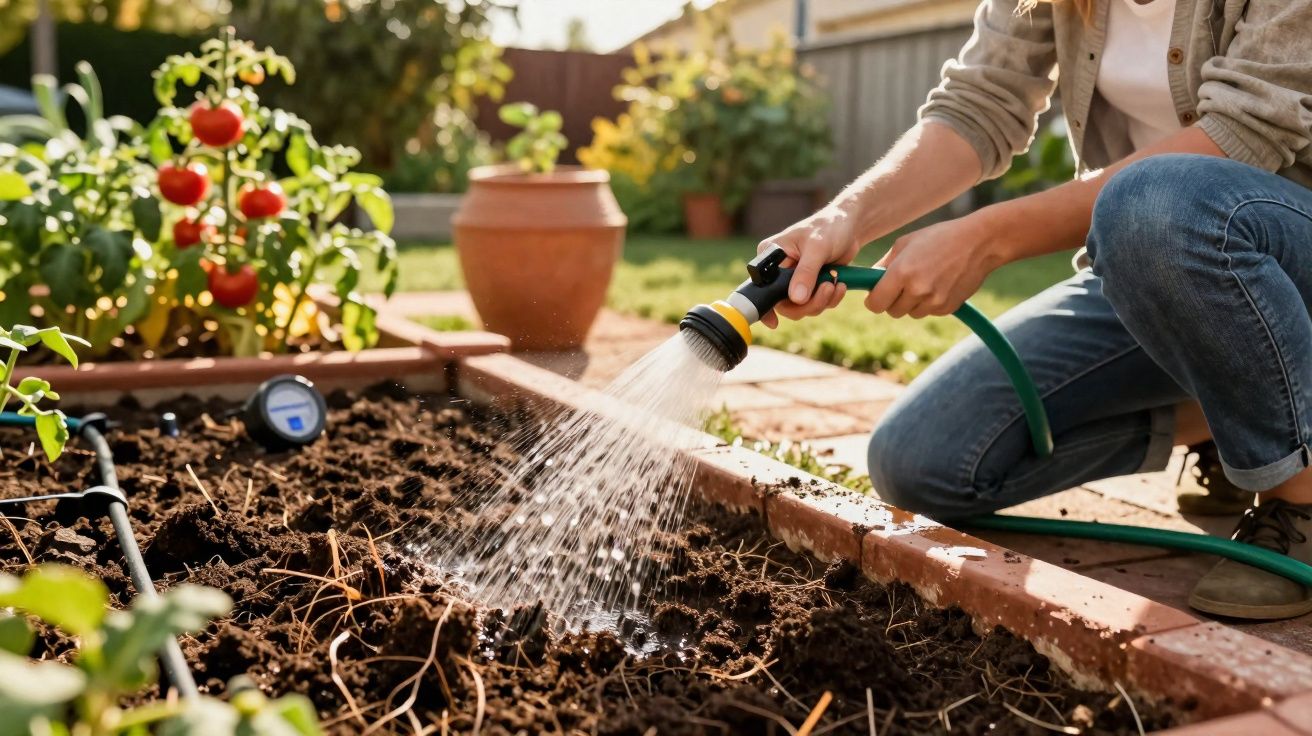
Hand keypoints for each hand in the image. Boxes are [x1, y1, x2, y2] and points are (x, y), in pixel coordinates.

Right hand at [757, 206, 862, 327]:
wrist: (849, 226)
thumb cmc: (829, 227)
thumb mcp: (817, 248)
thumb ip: (805, 273)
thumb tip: (796, 299)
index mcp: (770, 257)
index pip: (761, 287)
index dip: (766, 306)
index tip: (773, 323)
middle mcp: (778, 272)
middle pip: (783, 305)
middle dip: (808, 303)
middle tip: (827, 289)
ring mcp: (794, 281)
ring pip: (801, 308)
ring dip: (822, 301)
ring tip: (836, 283)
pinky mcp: (809, 287)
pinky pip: (815, 305)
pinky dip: (829, 299)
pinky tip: (839, 284)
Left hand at [865, 211, 1007, 318]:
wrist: (980, 242)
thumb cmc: (939, 237)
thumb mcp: (905, 243)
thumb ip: (884, 265)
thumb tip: (869, 281)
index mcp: (902, 273)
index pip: (875, 304)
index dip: (874, 300)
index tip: (876, 295)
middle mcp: (917, 290)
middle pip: (892, 312)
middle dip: (892, 300)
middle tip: (902, 284)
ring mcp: (934, 302)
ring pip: (911, 313)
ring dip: (912, 302)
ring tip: (925, 279)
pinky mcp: (948, 308)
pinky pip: (929, 312)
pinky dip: (930, 303)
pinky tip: (939, 283)